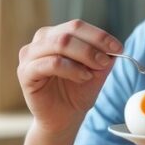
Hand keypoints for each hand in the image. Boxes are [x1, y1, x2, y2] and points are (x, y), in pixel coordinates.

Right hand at [17, 19, 121, 134]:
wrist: (64, 118)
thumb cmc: (77, 93)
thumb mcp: (96, 71)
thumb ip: (103, 56)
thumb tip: (114, 46)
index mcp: (57, 34)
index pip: (77, 26)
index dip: (100, 35)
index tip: (118, 48)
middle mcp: (41, 40)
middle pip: (69, 32)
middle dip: (93, 46)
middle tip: (106, 62)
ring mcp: (30, 55)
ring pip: (60, 43)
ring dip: (84, 56)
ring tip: (93, 72)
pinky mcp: (25, 72)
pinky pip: (50, 63)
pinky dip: (71, 69)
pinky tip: (83, 78)